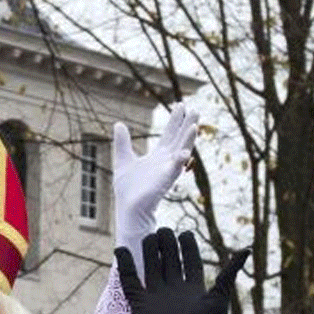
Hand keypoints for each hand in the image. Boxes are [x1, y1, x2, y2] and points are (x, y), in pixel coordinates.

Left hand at [113, 103, 198, 274]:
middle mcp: (166, 161)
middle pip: (179, 139)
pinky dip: (180, 162)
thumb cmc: (128, 189)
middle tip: (195, 109)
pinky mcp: (164, 182)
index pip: (170, 134)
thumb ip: (122, 142)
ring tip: (194, 125)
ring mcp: (167, 171)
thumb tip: (118, 124)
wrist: (128, 209)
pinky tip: (185, 153)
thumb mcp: (123, 159)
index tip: (181, 104)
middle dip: (187, 125)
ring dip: (188, 140)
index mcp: (158, 155)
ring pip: (181, 152)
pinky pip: (174, 170)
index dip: (175, 120)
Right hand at [116, 229, 246, 313]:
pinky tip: (121, 250)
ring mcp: (156, 296)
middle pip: (169, 258)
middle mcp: (175, 290)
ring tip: (150, 237)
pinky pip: (130, 280)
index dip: (188, 244)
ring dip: (149, 249)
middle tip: (165, 232)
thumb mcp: (218, 303)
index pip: (190, 258)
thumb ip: (227, 276)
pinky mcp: (139, 304)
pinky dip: (125, 264)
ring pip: (150, 265)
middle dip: (166, 242)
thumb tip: (245, 250)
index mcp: (194, 288)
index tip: (185, 234)